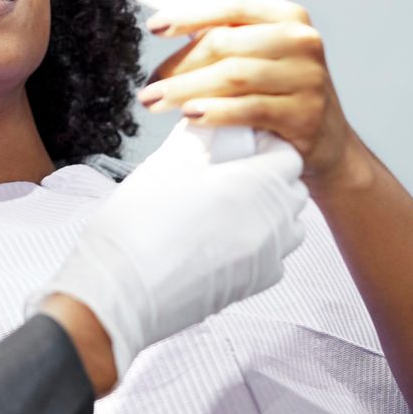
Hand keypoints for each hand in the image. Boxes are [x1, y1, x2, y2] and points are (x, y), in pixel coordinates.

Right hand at [35, 122, 309, 376]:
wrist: (121, 290)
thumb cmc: (139, 225)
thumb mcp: (167, 164)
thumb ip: (198, 137)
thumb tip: (209, 123)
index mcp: (255, 186)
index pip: (287, 156)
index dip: (263, 145)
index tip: (235, 146)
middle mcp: (272, 223)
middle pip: (292, 189)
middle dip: (269, 176)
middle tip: (229, 173)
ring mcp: (266, 259)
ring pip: (288, 225)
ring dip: (269, 211)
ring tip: (228, 207)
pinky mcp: (253, 285)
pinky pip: (274, 256)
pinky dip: (260, 243)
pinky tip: (223, 239)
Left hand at [136, 0, 362, 189]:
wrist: (329, 142)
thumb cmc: (284, 95)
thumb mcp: (264, 56)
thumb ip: (229, 40)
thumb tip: (174, 34)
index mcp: (287, 17)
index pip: (232, 4)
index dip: (189, 14)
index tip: (155, 27)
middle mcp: (301, 40)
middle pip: (225, 44)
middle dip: (178, 64)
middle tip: (150, 84)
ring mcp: (306, 78)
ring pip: (232, 76)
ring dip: (185, 89)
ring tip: (157, 101)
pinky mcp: (303, 114)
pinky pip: (249, 108)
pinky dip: (215, 111)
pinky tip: (191, 115)